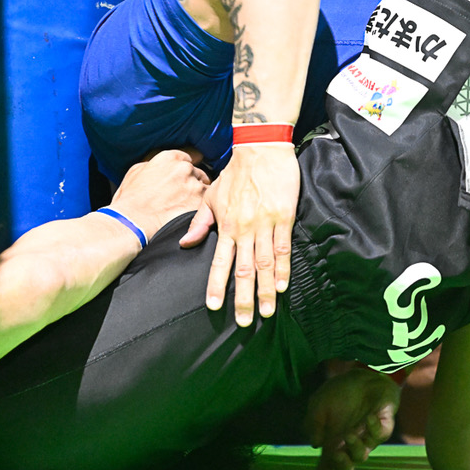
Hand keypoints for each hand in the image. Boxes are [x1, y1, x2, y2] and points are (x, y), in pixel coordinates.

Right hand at [109, 149, 209, 241]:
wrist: (133, 222)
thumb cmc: (130, 200)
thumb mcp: (136, 171)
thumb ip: (153, 163)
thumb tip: (160, 166)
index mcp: (170, 157)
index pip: (189, 157)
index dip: (185, 170)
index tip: (182, 178)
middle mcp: (185, 168)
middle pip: (198, 173)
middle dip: (192, 182)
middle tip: (181, 196)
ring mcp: (195, 185)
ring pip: (205, 188)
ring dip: (198, 196)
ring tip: (184, 207)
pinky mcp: (200, 203)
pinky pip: (207, 203)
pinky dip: (201, 208)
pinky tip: (189, 214)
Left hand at [178, 143, 298, 325]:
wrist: (260, 148)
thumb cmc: (235, 172)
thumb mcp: (212, 195)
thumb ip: (200, 222)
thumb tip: (185, 243)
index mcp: (226, 225)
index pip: (219, 262)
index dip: (216, 285)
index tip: (214, 307)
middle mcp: (244, 228)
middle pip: (243, 270)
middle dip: (243, 298)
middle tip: (244, 321)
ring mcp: (265, 223)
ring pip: (264, 263)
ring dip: (264, 290)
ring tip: (266, 312)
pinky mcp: (284, 216)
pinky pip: (283, 247)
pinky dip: (283, 268)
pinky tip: (282, 286)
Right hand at [305, 366, 400, 469]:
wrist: (364, 374)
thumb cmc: (340, 391)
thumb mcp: (318, 403)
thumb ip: (313, 422)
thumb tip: (315, 444)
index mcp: (333, 441)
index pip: (328, 465)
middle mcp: (349, 444)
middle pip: (346, 468)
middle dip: (341, 466)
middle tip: (337, 455)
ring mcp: (366, 437)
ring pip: (361, 455)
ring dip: (355, 448)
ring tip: (349, 434)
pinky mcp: (383, 427)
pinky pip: (380, 435)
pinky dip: (374, 429)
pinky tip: (369, 417)